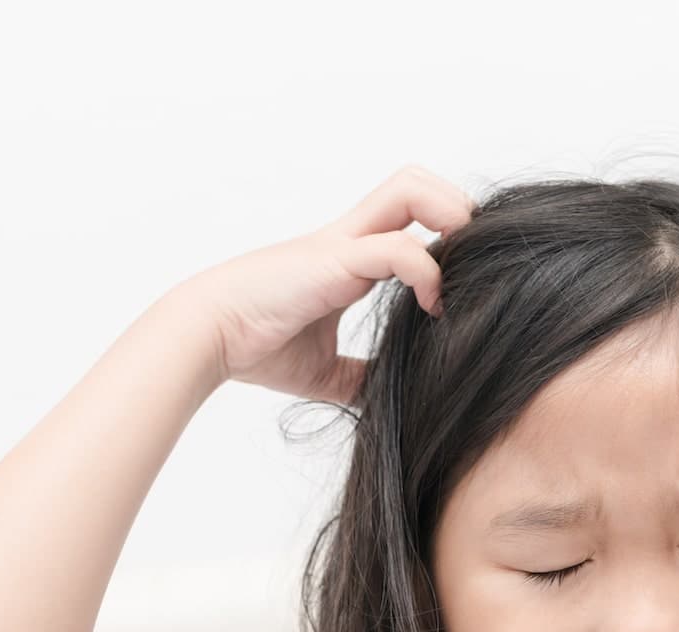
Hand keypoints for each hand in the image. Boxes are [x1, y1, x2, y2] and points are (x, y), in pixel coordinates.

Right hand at [180, 165, 475, 400]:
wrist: (207, 338)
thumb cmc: (254, 347)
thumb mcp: (325, 372)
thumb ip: (361, 377)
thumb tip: (390, 403)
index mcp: (348, 259)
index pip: (408, 217)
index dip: (443, 235)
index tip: (461, 284)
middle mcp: (349, 240)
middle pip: (414, 182)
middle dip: (456, 207)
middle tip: (471, 260)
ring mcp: (343, 245)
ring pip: (411, 190)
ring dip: (452, 221)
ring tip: (462, 274)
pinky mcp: (335, 260)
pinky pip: (399, 249)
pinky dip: (429, 274)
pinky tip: (433, 308)